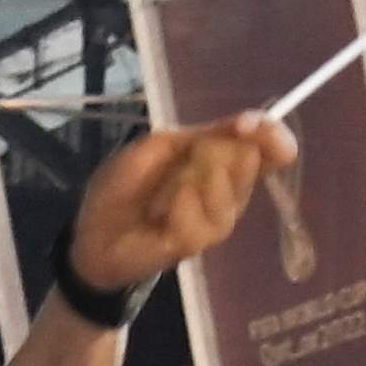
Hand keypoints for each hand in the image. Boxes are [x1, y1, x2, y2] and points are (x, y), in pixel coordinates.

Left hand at [68, 113, 295, 287]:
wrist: (95, 232)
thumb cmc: (126, 186)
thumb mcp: (161, 146)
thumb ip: (207, 132)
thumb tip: (252, 121)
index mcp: (226, 163)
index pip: (270, 146)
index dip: (269, 133)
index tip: (247, 126)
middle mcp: (231, 192)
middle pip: (250, 162)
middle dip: (213, 152)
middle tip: (181, 161)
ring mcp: (219, 219)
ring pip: (227, 189)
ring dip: (187, 180)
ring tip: (161, 191)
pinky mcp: (200, 243)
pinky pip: (200, 216)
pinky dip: (175, 206)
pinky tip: (158, 213)